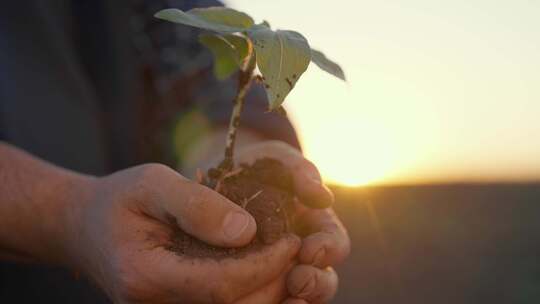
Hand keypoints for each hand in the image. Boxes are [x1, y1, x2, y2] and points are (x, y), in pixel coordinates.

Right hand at [67, 164, 301, 302]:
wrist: (85, 227)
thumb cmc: (120, 199)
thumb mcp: (153, 184)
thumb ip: (196, 205)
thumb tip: (246, 231)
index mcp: (146, 275)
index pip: (220, 284)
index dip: (264, 265)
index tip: (292, 239)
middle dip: (274, 283)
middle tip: (300, 252)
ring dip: (268, 292)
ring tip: (291, 262)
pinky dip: (250, 293)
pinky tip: (270, 273)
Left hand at [236, 141, 350, 302]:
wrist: (220, 179)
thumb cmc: (257, 167)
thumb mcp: (278, 160)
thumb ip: (301, 172)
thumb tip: (323, 198)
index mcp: (317, 227)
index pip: (334, 244)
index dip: (328, 249)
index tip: (310, 249)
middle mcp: (304, 255)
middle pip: (323, 280)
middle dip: (315, 283)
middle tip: (298, 280)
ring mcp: (280, 272)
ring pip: (298, 296)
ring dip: (294, 299)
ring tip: (283, 295)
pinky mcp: (254, 282)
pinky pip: (264, 300)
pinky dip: (265, 302)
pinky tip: (249, 302)